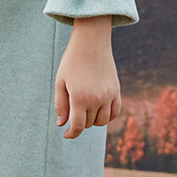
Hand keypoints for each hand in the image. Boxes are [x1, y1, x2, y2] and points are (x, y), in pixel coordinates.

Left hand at [54, 15, 121, 139]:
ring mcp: (109, 95)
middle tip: (73, 112)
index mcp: (79, 97)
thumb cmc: (72, 62)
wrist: (91, 43)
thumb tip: (62, 124)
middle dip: (80, 122)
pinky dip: (108, 116)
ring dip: (93, 121)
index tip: (67, 134)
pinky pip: (115, 112)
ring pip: (103, 121)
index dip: (71, 134)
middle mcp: (96, 99)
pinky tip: (99, 111)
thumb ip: (60, 105)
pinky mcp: (116, 90)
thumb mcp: (60, 82)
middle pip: (89, 124)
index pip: (77, 126)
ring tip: (85, 110)